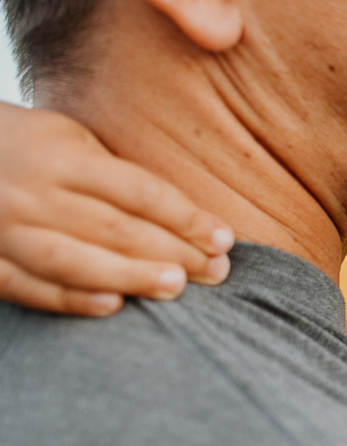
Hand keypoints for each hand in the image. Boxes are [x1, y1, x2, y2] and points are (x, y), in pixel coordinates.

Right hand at [0, 104, 231, 314]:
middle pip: (113, 228)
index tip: (224, 238)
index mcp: (60, 155)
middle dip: (171, 252)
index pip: (137, 191)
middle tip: (216, 272)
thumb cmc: (27, 146)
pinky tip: (111, 307)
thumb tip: (186, 219)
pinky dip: (68, 299)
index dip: (185, 217)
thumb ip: (116, 174)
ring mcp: (2, 228)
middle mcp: (30, 192)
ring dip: (129, 277)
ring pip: (72, 261)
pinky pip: (25, 285)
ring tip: (176, 288)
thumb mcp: (69, 138)